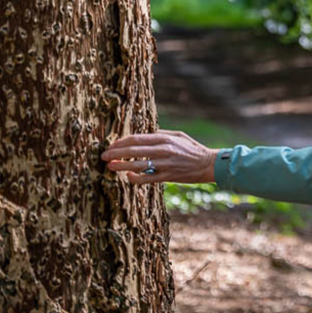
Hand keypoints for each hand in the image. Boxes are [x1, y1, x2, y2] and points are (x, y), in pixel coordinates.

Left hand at [101, 129, 218, 184]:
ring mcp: (165, 164)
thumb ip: (162, 134)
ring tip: (109, 166)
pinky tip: (127, 176)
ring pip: (138, 165)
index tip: (112, 144)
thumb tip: (146, 134)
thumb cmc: (193, 149)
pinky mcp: (167, 176)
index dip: (122, 142)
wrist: (208, 164)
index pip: (137, 139)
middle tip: (103, 155)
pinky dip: (135, 178)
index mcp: (165, 139)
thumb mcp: (179, 136)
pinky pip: (147, 178)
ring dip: (121, 165)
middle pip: (134, 151)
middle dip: (116, 153)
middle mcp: (163, 150)